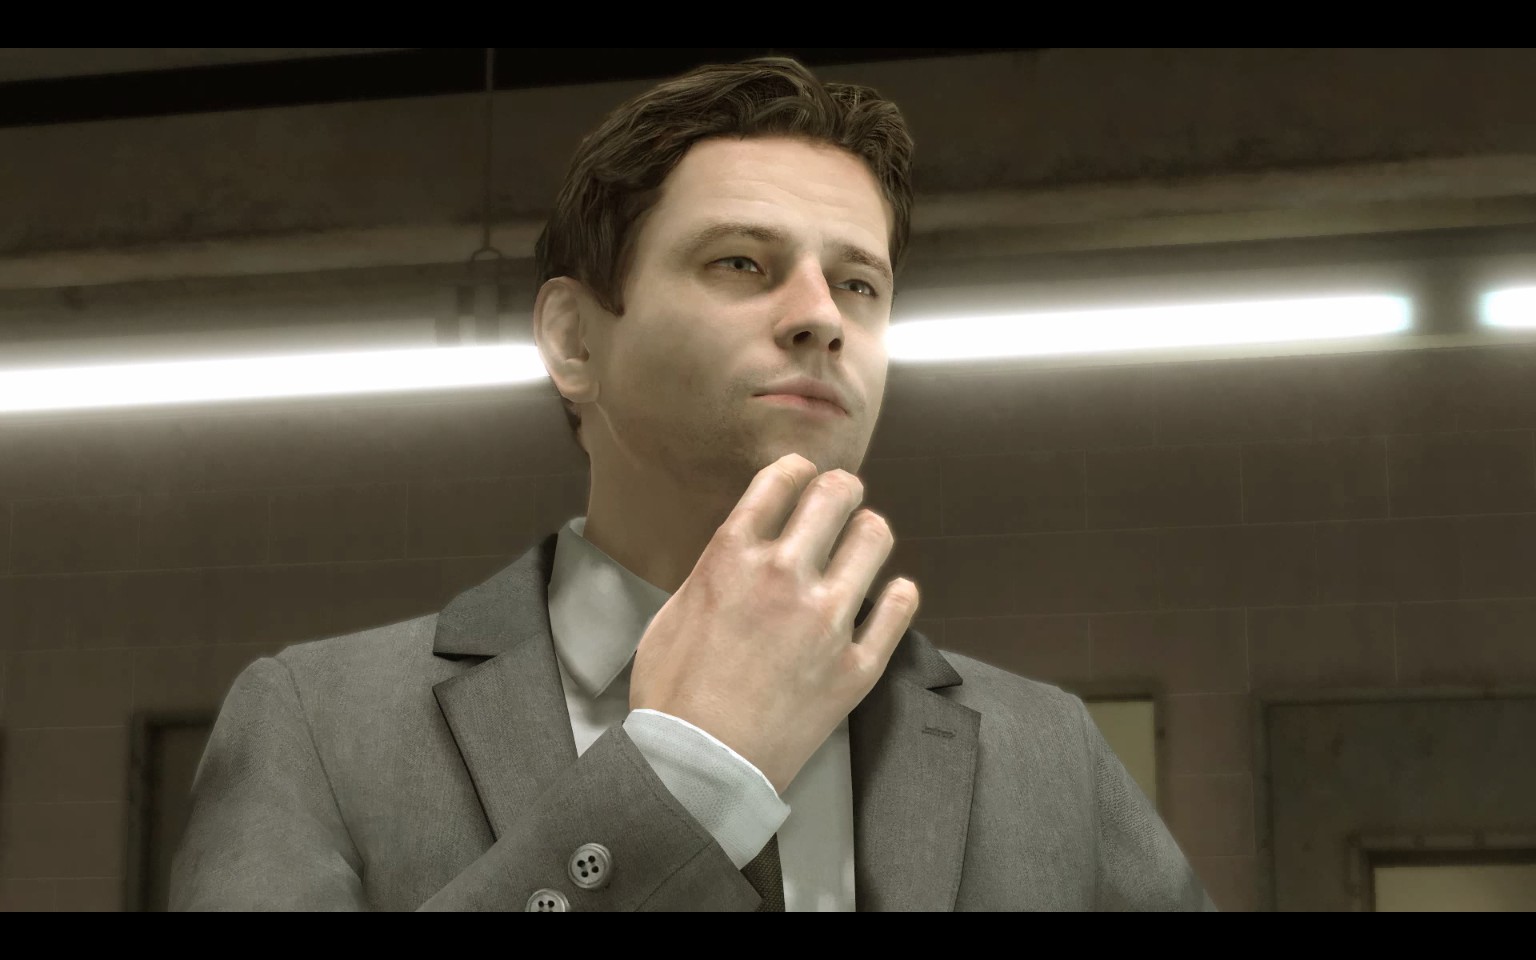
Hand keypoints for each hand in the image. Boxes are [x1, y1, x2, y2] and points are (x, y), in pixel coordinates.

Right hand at [629, 452, 919, 794]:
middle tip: (842, 496)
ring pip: (874, 540)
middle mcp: (784, 575)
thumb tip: (738, 560)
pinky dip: (899, 594)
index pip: (779, 482)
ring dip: (870, 530)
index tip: (803, 473)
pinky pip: (898, 609)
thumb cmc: (672, 695)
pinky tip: (893, 592)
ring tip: (866, 538)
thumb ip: (714, 574)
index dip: (796, 470)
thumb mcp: (673, 613)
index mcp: (733, 556)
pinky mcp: (857, 664)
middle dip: (841, 488)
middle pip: (834, 497)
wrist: (697, 763)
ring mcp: (827, 619)